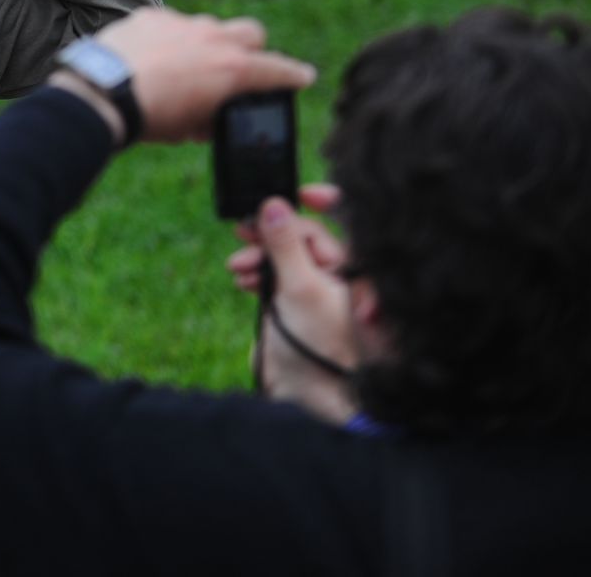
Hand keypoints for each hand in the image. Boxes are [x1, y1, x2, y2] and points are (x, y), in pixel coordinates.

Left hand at [81, 8, 317, 143]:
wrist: (102, 92)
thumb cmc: (149, 117)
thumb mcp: (186, 130)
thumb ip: (206, 120)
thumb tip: (206, 122)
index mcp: (232, 69)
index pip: (277, 70)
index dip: (293, 75)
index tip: (303, 76)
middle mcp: (214, 39)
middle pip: (251, 33)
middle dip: (251, 48)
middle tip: (238, 66)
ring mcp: (182, 22)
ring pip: (207, 25)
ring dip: (204, 43)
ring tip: (183, 66)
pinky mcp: (151, 15)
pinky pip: (168, 23)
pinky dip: (166, 39)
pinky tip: (148, 57)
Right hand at [227, 186, 358, 424]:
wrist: (309, 396)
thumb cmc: (319, 347)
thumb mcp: (299, 288)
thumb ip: (285, 245)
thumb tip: (274, 205)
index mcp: (354, 268)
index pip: (338, 222)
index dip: (319, 202)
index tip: (294, 193)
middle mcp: (340, 276)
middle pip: (304, 235)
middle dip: (272, 233)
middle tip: (242, 230)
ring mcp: (318, 290)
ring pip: (285, 256)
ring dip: (259, 256)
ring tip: (237, 267)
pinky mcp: (297, 303)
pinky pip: (277, 275)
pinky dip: (259, 274)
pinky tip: (243, 280)